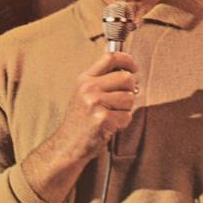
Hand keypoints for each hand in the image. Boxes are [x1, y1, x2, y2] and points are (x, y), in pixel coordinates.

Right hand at [21, 51, 137, 202]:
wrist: (68, 144)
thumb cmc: (80, 120)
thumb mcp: (84, 93)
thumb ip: (101, 79)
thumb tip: (126, 69)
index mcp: (85, 79)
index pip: (110, 58)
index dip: (127, 60)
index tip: (134, 67)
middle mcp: (88, 88)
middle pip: (126, 78)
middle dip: (129, 90)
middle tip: (120, 101)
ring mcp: (95, 103)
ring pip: (129, 98)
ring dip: (125, 109)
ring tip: (111, 115)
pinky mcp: (102, 119)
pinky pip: (126, 116)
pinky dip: (122, 123)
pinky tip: (110, 126)